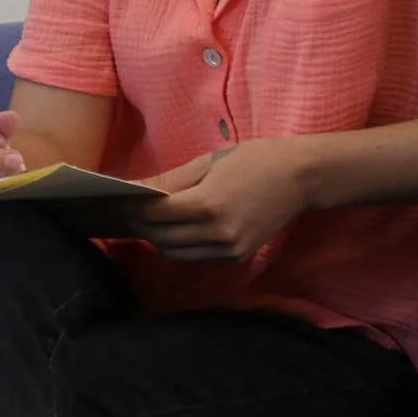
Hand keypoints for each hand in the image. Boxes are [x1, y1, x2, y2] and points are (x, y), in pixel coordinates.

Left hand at [130, 138, 309, 262]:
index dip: (133, 209)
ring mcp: (229, 249)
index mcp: (209, 204)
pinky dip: (180, 245)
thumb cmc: (254, 159)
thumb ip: (171, 180)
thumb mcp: (209, 162)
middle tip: (125, 210)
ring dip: (158, 238)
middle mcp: (219, 233)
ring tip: (146, 220)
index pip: (157, 215)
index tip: (116, 201)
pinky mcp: (237, 257)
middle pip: (162, 238)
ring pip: (176, 253)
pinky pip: (196, 256)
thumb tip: (136, 190)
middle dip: (141, 225)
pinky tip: (174, 228)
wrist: (300, 177)